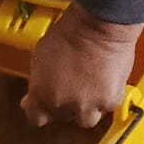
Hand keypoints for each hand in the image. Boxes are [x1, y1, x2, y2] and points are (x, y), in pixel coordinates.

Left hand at [22, 3, 142, 128]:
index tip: (45, 104)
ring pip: (86, 118)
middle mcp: (62, 104)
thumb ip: (38, 79)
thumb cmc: (70, 32)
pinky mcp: (109, 101)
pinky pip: (107, 106)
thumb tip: (34, 94)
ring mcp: (87, 105)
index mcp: (41, 93)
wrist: (99, 25)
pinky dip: (107, 96)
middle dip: (66, 104)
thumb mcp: (41, 54)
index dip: (41, 110)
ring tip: (91, 88)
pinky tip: (106, 81)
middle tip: (72, 86)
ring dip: (87, 107)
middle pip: (62, 116)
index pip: (36, 117)